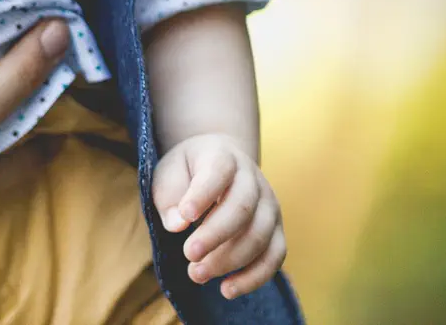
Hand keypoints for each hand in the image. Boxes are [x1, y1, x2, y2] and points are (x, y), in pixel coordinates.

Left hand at [152, 132, 285, 300]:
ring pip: (260, 236)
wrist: (219, 163)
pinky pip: (274, 257)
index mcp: (223, 157)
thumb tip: (177, 225)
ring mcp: (269, 205)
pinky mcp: (276, 230)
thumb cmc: (188, 172)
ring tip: (196, 274)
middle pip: (242, 208)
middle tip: (188, 255)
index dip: (202, 195)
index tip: (184, 216)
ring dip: (229, 260)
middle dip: (215, 236)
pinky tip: (226, 289)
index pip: (218, 172)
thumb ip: (170, 198)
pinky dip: (254, 277)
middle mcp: (253, 179)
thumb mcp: (169, 175)